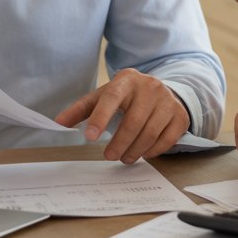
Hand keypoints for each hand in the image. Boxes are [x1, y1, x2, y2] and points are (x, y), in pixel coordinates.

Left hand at [55, 69, 189, 162]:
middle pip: (133, 121)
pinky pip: (166, 139)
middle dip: (119, 143)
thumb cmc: (125, 96)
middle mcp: (150, 87)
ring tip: (124, 157)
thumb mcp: (103, 97)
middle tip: (109, 156)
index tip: (88, 137)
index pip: (111, 97)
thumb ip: (81, 109)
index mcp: (127, 80)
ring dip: (134, 151)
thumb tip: (58, 123)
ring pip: (150, 132)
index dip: (100, 118)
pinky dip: (152, 151)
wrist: (160, 90)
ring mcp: (168, 100)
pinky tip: (142, 153)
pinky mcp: (180, 115)